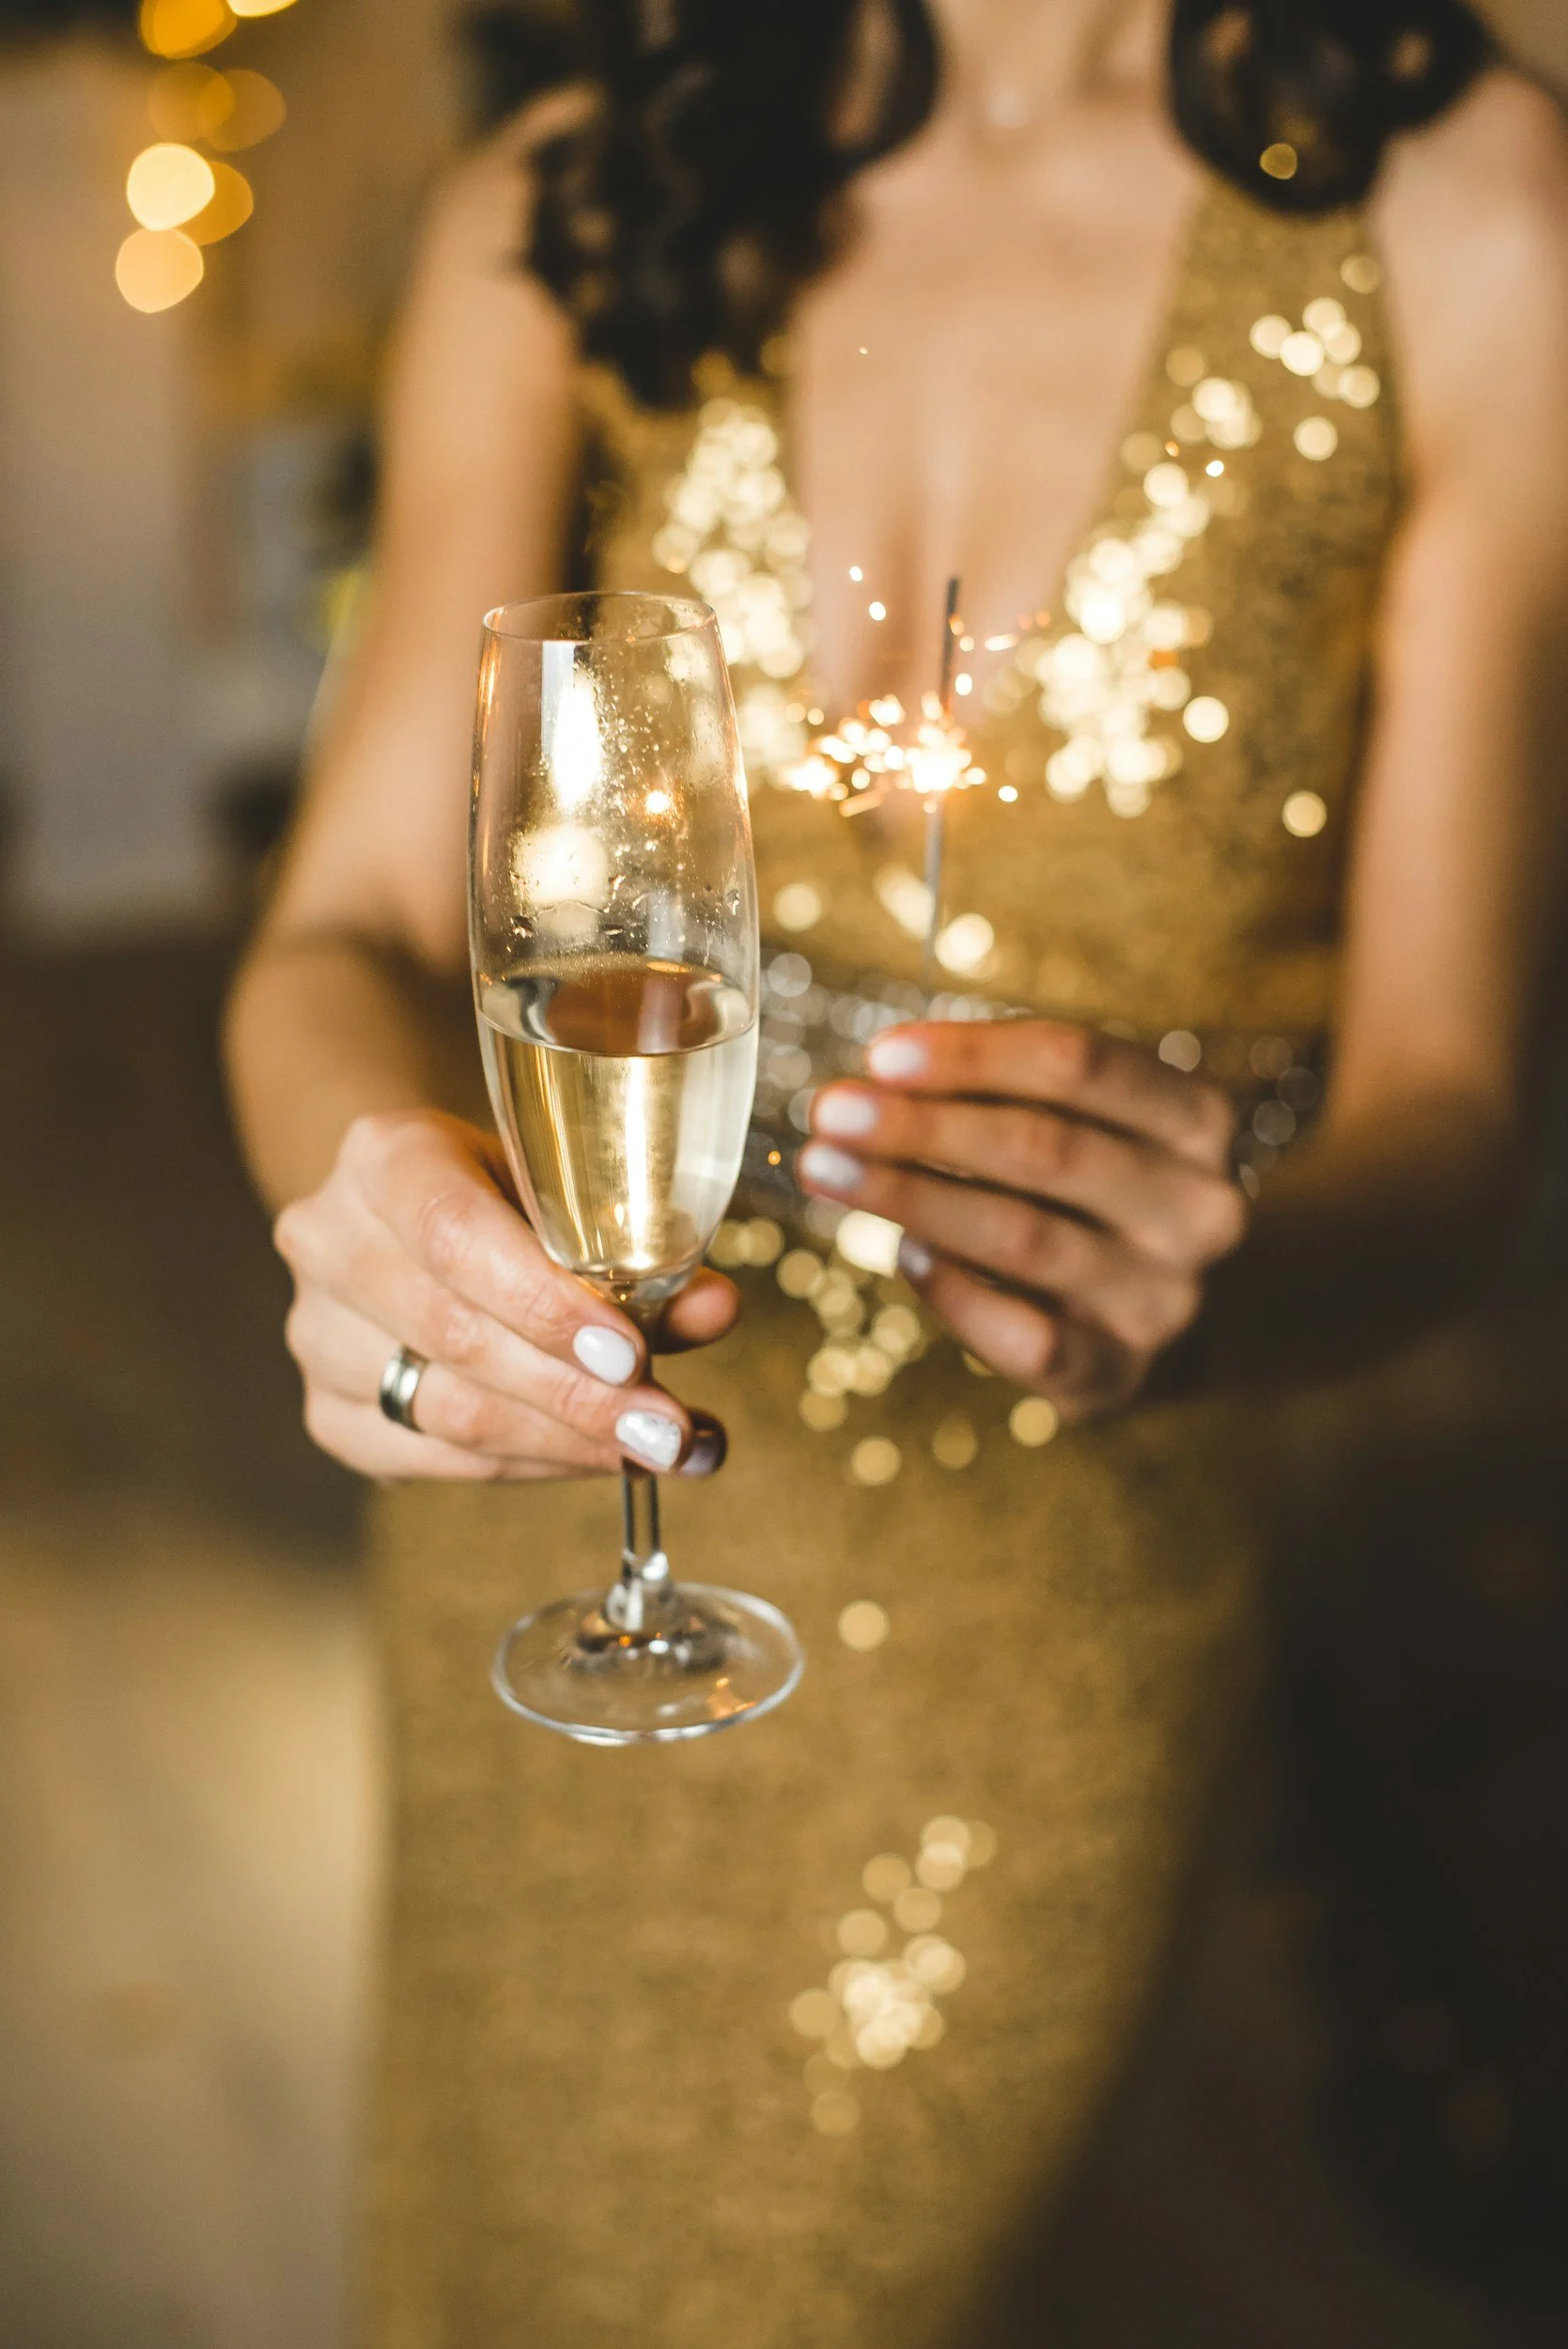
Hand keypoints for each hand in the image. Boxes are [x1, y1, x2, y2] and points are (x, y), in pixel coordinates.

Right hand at [274, 1110, 736, 1480]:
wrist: (413, 1214)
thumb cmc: (507, 1193)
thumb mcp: (569, 1190)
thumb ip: (638, 1247)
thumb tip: (715, 1309)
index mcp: (382, 1156)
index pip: (452, 1234)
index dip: (542, 1303)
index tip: (629, 1354)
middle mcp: (328, 1240)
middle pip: (455, 1335)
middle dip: (577, 1394)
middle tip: (670, 1427)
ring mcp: (316, 1333)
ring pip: (445, 1410)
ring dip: (566, 1442)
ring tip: (660, 1448)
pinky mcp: (328, 1411)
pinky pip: (433, 1458)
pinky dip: (530, 1465)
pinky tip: (597, 1458)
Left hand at [798, 1020, 1243, 1419]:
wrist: (1154, 1314)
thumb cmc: (1093, 1190)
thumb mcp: (1080, 1119)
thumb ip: (1001, 1089)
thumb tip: (880, 1079)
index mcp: (1195, 1118)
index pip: (1078, 1065)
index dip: (972, 1056)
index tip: (879, 1056)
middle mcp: (1197, 1208)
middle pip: (1046, 1148)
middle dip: (922, 1126)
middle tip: (831, 1113)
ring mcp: (1163, 1297)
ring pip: (1023, 1237)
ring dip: (911, 1197)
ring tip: (827, 1171)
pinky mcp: (1117, 1371)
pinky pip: (1021, 1333)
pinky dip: (952, 1291)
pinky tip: (906, 1256)